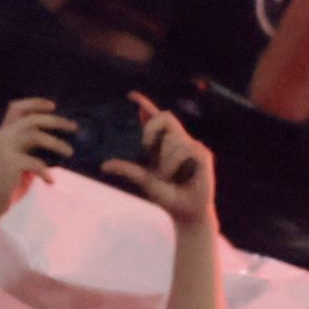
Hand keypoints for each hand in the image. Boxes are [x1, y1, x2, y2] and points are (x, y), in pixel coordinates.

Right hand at [0, 99, 69, 227]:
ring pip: (36, 136)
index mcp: (4, 133)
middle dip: (55, 121)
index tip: (53, 106)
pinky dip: (46, 172)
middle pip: (32, 119)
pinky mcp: (10, 164)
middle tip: (74, 127)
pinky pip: (36, 163)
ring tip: (70, 152)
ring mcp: (5, 149)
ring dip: (57, 143)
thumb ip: (32, 150)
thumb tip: (61, 146)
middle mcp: (3, 137)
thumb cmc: (8, 182)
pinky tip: (50, 181)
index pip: (17, 108)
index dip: (35, 104)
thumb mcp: (20, 161)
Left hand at [108, 98, 215, 227]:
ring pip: (173, 137)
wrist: (186, 212)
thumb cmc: (167, 195)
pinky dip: (175, 163)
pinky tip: (179, 175)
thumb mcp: (144, 180)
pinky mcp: (203, 154)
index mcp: (164, 143)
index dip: (145, 104)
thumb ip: (128, 169)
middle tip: (144, 146)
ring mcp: (193, 145)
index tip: (131, 96)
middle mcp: (179, 140)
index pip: (156, 118)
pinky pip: (184, 149)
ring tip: (168, 175)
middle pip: (165, 116)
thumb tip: (105, 165)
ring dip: (164, 159)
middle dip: (150, 128)